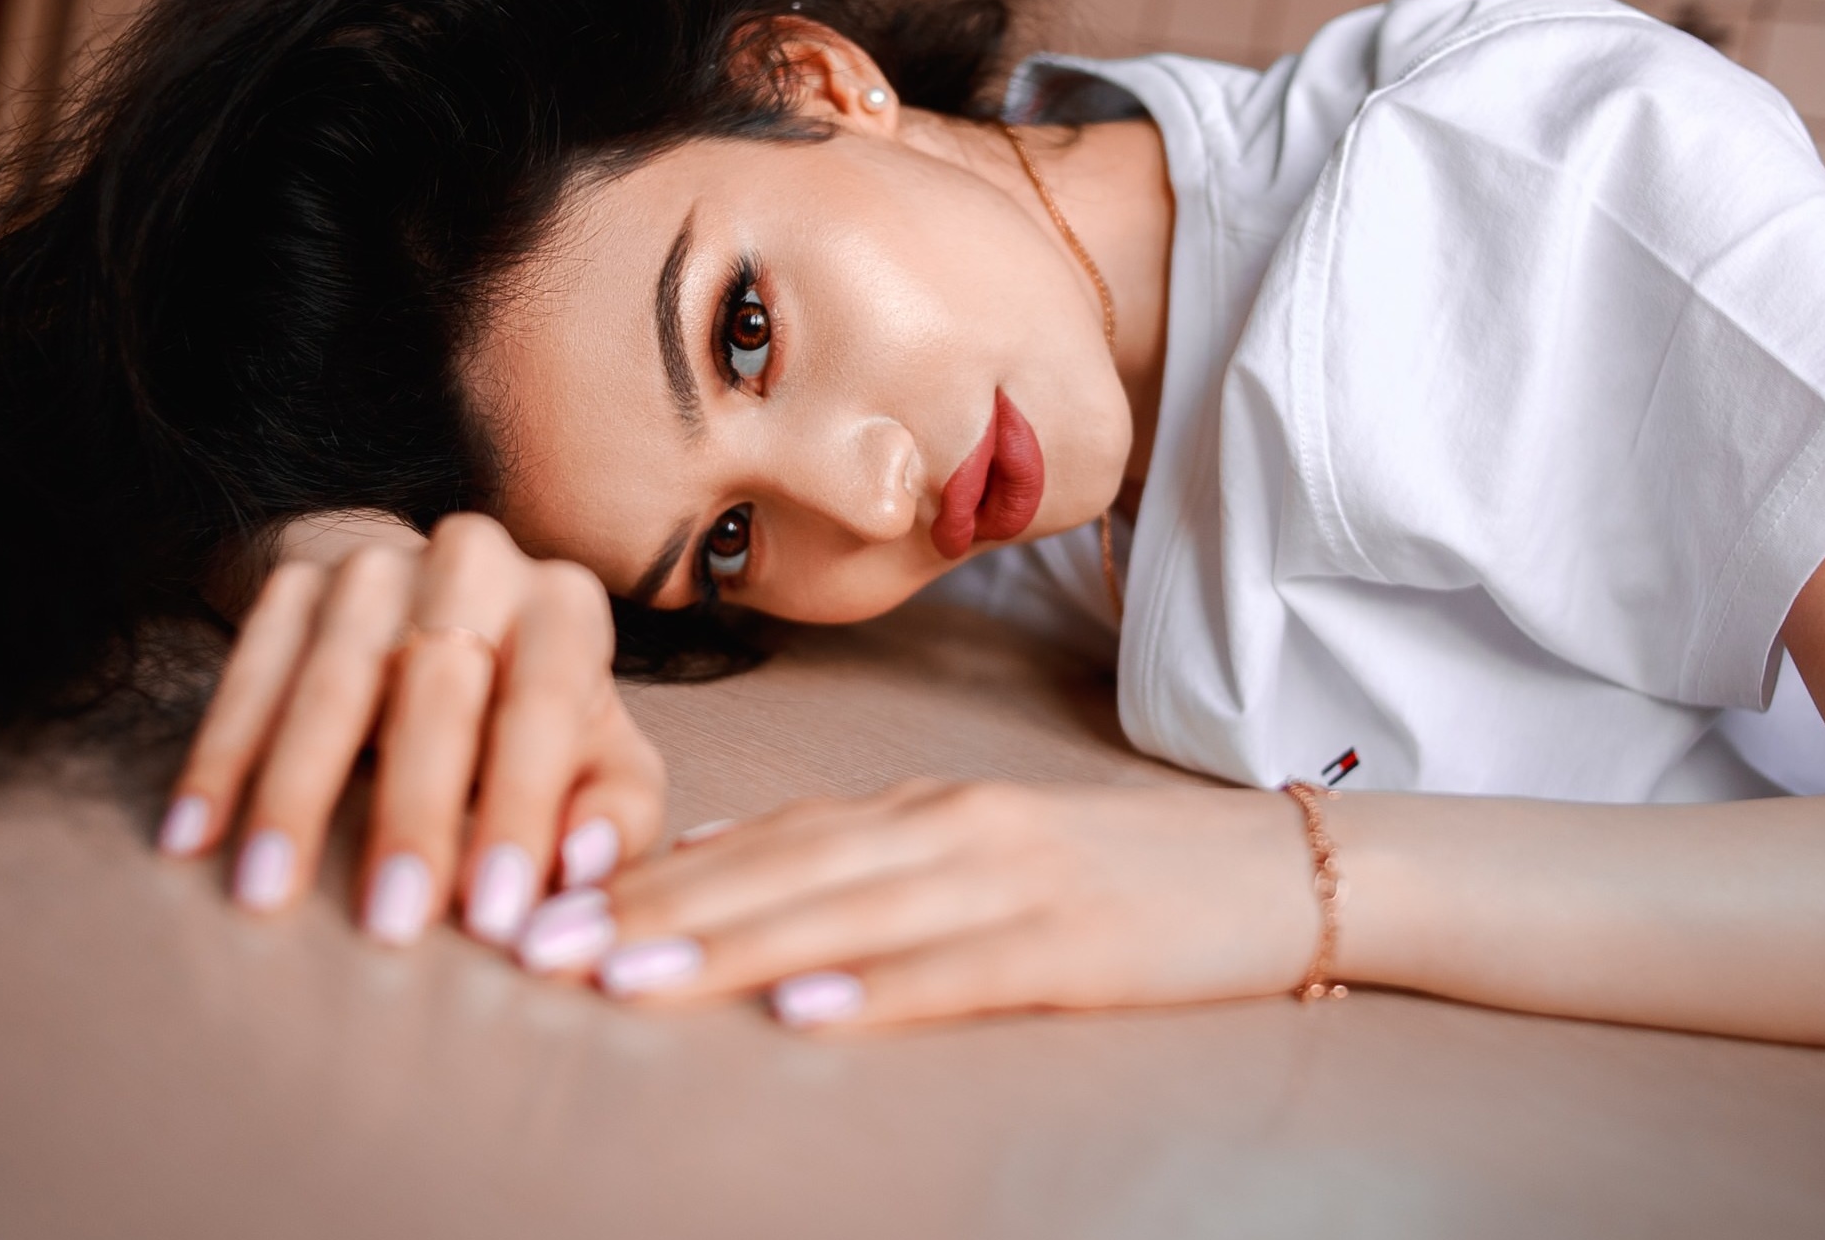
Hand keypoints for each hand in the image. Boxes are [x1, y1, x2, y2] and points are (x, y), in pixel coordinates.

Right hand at [156, 513, 665, 951]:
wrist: (441, 608)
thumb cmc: (533, 716)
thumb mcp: (600, 755)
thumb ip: (617, 812)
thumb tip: (586, 866)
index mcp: (565, 606)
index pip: (544, 707)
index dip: (522, 811)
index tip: (496, 916)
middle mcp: (476, 562)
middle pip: (437, 691)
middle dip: (413, 815)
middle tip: (389, 923)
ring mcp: (375, 565)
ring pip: (331, 684)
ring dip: (295, 796)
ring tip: (267, 894)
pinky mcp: (293, 582)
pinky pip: (247, 672)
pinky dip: (220, 759)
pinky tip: (193, 837)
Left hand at [537, 781, 1323, 1028]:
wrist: (1283, 869)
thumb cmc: (1122, 874)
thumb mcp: (979, 845)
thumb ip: (859, 854)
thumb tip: (719, 868)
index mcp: (924, 806)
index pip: (762, 839)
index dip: (648, 876)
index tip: (545, 911)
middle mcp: (952, 827)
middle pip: (780, 871)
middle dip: (653, 914)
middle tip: (540, 953)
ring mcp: (1015, 881)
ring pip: (848, 914)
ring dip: (731, 948)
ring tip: (629, 983)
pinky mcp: (1079, 948)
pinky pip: (963, 974)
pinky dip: (881, 994)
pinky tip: (809, 1019)